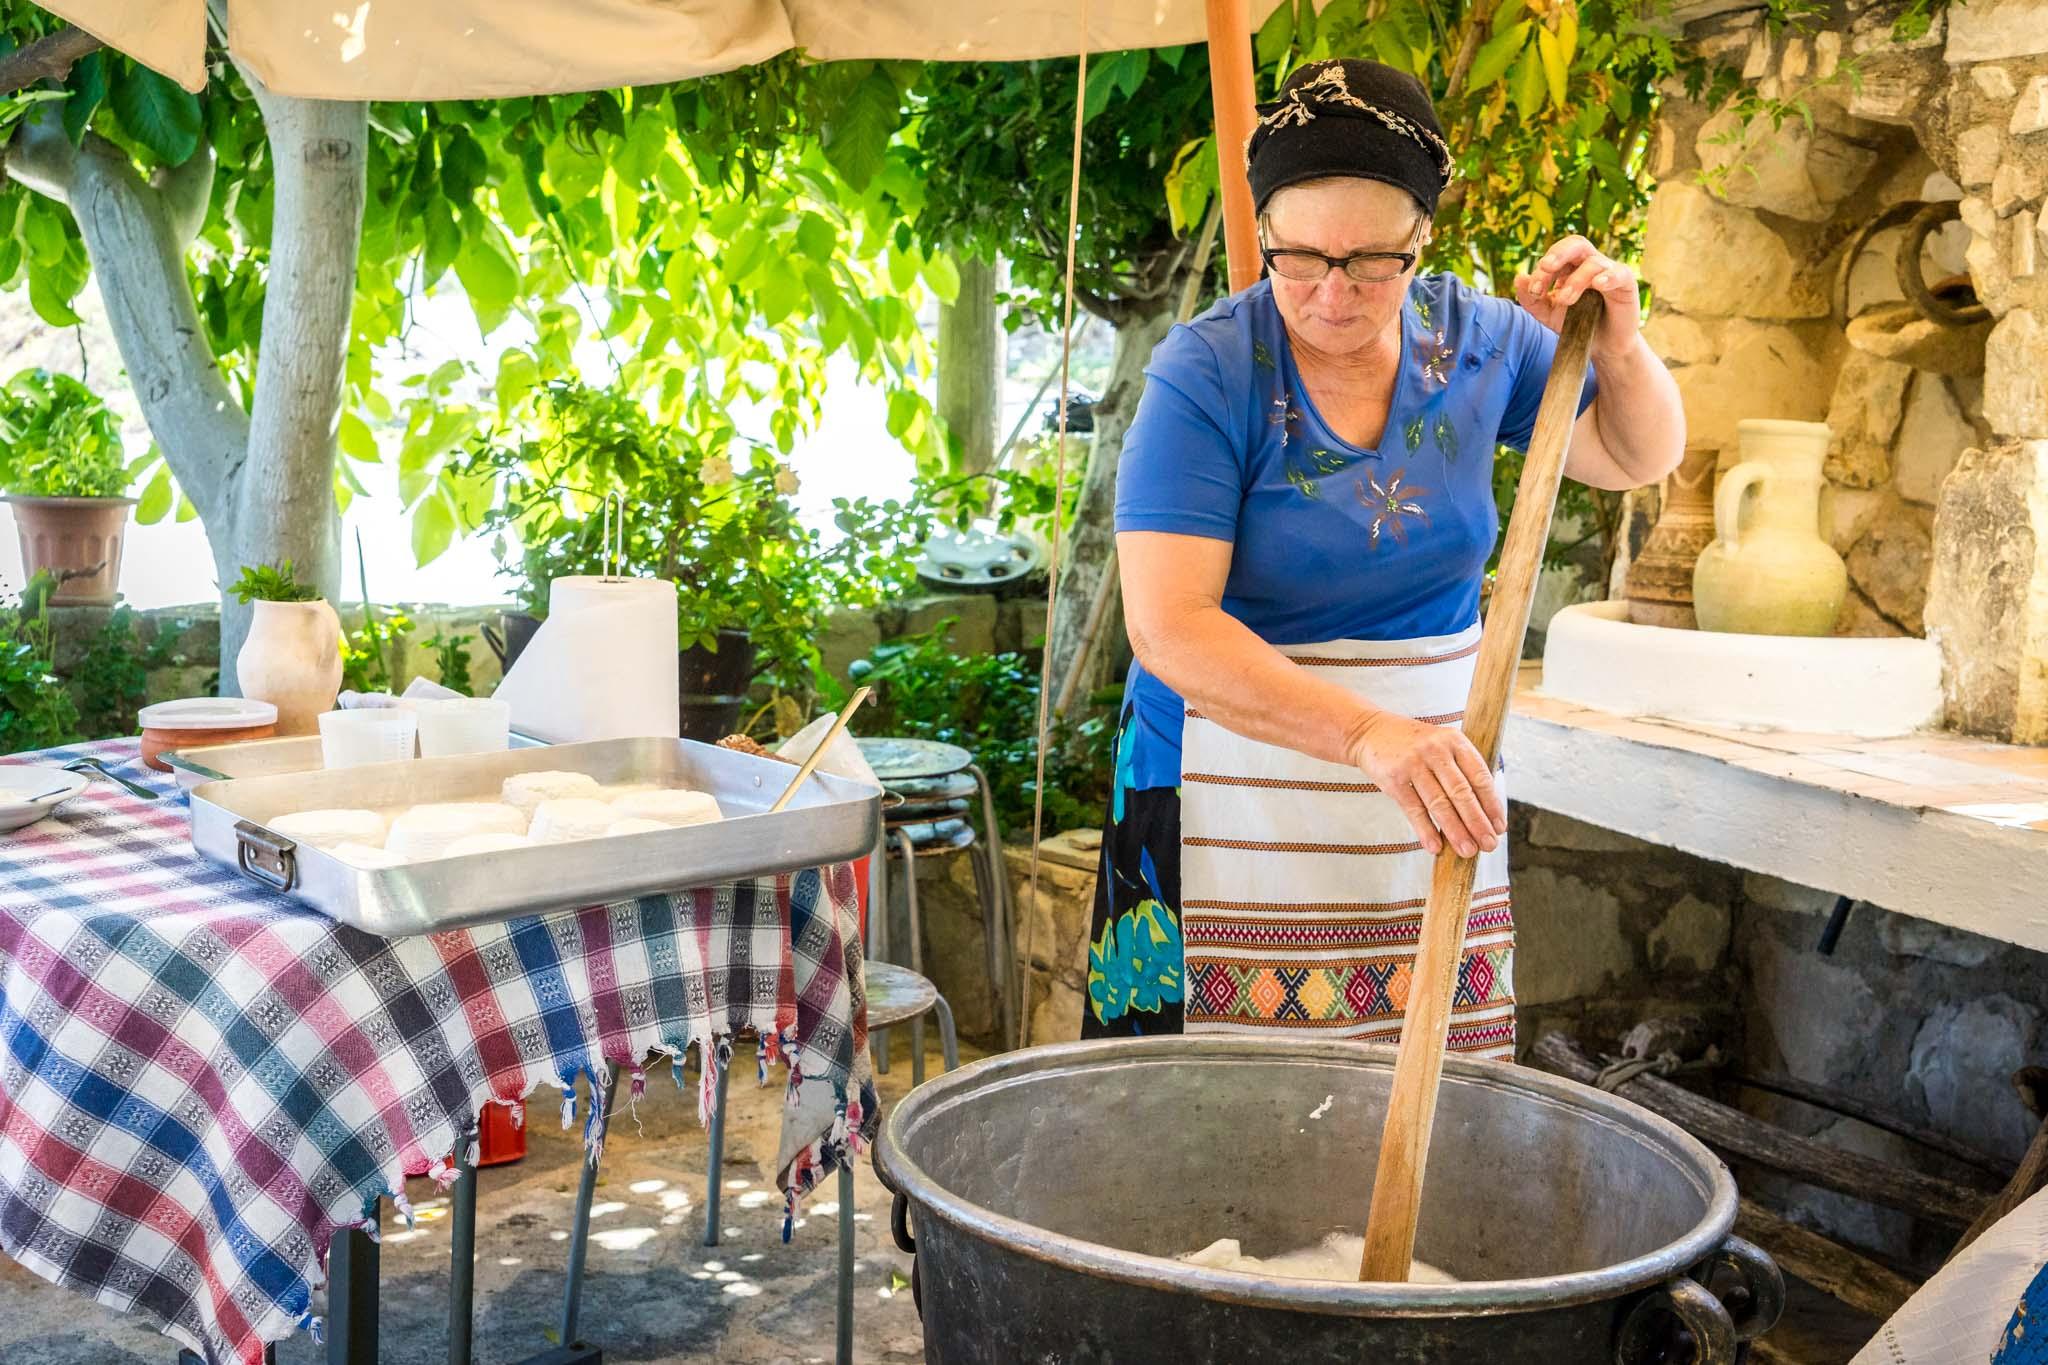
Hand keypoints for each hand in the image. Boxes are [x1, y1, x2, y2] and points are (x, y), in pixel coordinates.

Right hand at [1345, 710, 1505, 859]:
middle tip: (1489, 845)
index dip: (1491, 804)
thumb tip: (1483, 813)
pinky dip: (1425, 830)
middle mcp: (1436, 750)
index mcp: (1454, 741)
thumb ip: (1461, 769)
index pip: (1479, 777)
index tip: (1499, 827)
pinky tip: (1436, 847)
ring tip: (1467, 851)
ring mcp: (1413, 764)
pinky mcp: (1393, 778)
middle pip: (1461, 792)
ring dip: (1455, 831)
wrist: (1370, 731)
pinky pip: (1414, 809)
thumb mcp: (1441, 745)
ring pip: (1439, 803)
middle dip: (1477, 822)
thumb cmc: (1413, 745)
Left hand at [1514, 235, 1640, 363]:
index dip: (1542, 270)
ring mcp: (1609, 271)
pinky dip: (1608, 276)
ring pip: (1593, 262)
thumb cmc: (1575, 324)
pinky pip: (1619, 273)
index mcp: (1569, 267)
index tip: (1534, 291)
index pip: (1555, 256)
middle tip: (1546, 266)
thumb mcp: (1547, 314)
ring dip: (1576, 280)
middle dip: (1559, 253)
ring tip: (1565, 300)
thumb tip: (1518, 278)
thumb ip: (1531, 299)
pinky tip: (1598, 285)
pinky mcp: (1626, 284)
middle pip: (1576, 244)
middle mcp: (1589, 264)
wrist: (1600, 346)